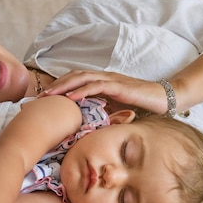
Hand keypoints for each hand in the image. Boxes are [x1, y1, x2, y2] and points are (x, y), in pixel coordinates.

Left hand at [40, 70, 165, 114]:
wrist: (163, 99)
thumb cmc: (141, 106)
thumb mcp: (116, 110)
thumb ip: (102, 112)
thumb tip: (85, 125)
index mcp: (102, 82)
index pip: (76, 80)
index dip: (60, 87)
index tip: (44, 99)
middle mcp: (104, 78)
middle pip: (74, 76)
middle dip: (56, 86)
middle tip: (39, 97)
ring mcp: (111, 80)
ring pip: (82, 78)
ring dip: (64, 86)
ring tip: (50, 96)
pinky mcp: (119, 86)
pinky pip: (97, 86)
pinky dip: (82, 91)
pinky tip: (71, 98)